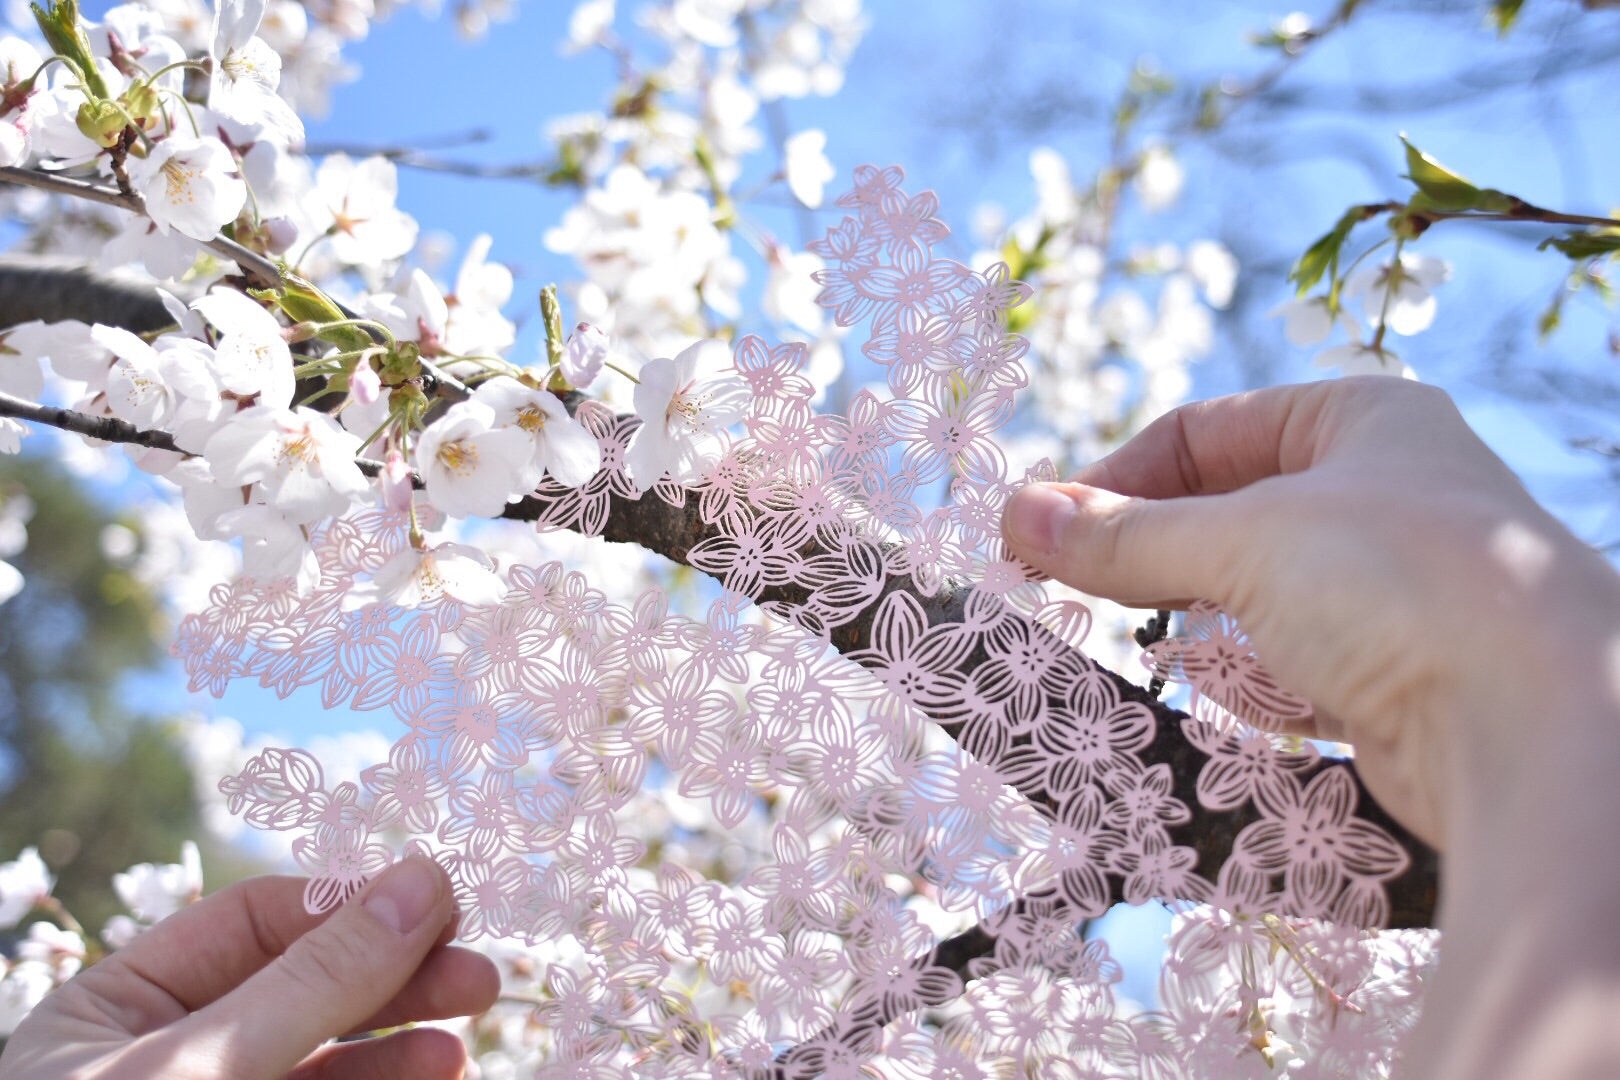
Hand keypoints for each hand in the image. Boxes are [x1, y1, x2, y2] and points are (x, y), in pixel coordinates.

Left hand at [0, 858, 499, 1078]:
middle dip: (393, 980)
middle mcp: (167, 1060)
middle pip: (303, 990)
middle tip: (480, 980)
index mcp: (114, 1012)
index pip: (251, 924)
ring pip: (328, 1064)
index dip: (350, 906)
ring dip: (401, 1049)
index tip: (441, 905)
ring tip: (460, 1052)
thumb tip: (424, 880)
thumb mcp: (205, 1065)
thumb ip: (318, 979)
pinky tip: (435, 1079)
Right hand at [1000, 376, 1619, 849]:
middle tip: (1057, 587)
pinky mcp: (1398, 674)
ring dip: (1183, 614)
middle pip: (1227, 510)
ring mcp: (1396, 587)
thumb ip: (1126, 536)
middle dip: (1143, 549)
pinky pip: (1290, 661)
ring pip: (1256, 590)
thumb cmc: (1397, 584)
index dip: (1115, 476)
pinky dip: (1234, 673)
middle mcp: (1387, 492)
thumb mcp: (1242, 541)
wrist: (1535, 726)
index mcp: (1364, 418)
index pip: (1204, 431)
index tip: (1041, 531)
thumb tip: (1012, 512)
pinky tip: (1192, 689)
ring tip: (1113, 638)